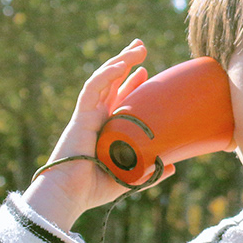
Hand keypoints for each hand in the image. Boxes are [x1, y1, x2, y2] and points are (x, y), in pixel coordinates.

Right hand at [22, 40, 175, 232]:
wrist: (69, 196)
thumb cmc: (93, 189)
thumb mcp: (129, 178)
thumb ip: (149, 171)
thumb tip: (173, 166)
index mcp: (106, 128)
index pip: (119, 99)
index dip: (131, 83)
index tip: (146, 71)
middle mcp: (96, 118)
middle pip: (110, 82)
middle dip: (124, 62)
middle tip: (141, 47)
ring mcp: (88, 115)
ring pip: (103, 80)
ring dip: (119, 61)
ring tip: (137, 48)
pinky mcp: (80, 117)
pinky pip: (92, 89)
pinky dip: (106, 75)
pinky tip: (120, 64)